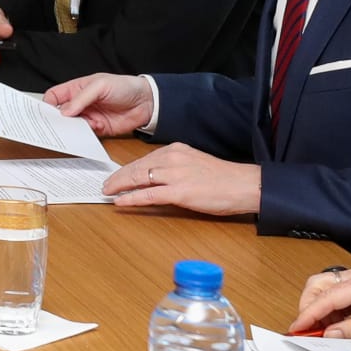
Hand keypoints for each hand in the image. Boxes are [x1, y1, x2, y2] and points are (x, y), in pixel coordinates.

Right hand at [45, 73, 152, 135]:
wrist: (147, 102)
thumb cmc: (125, 86)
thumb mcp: (100, 86)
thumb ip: (81, 98)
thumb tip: (64, 111)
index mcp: (77, 88)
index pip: (55, 96)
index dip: (47, 104)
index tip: (43, 114)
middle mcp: (80, 104)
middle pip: (60, 113)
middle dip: (55, 120)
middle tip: (51, 127)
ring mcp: (88, 116)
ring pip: (71, 125)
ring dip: (69, 129)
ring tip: (67, 132)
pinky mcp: (98, 129)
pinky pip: (84, 134)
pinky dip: (81, 136)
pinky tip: (82, 136)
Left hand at [102, 143, 261, 214]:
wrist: (244, 185)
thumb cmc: (223, 178)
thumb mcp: (193, 164)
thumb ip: (174, 167)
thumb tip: (153, 177)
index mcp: (176, 149)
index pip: (143, 159)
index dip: (127, 168)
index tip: (116, 175)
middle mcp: (172, 158)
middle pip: (136, 167)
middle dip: (118, 177)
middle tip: (105, 185)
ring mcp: (175, 175)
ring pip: (138, 178)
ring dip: (119, 186)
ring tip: (108, 192)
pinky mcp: (179, 192)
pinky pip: (148, 195)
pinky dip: (131, 198)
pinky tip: (120, 201)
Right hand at [287, 266, 350, 342]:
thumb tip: (330, 333)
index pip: (328, 295)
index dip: (309, 313)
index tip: (297, 328)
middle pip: (320, 286)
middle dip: (308, 307)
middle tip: (302, 330)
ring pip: (326, 291)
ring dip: (317, 311)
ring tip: (313, 332)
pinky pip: (337, 300)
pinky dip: (328, 314)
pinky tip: (328, 329)